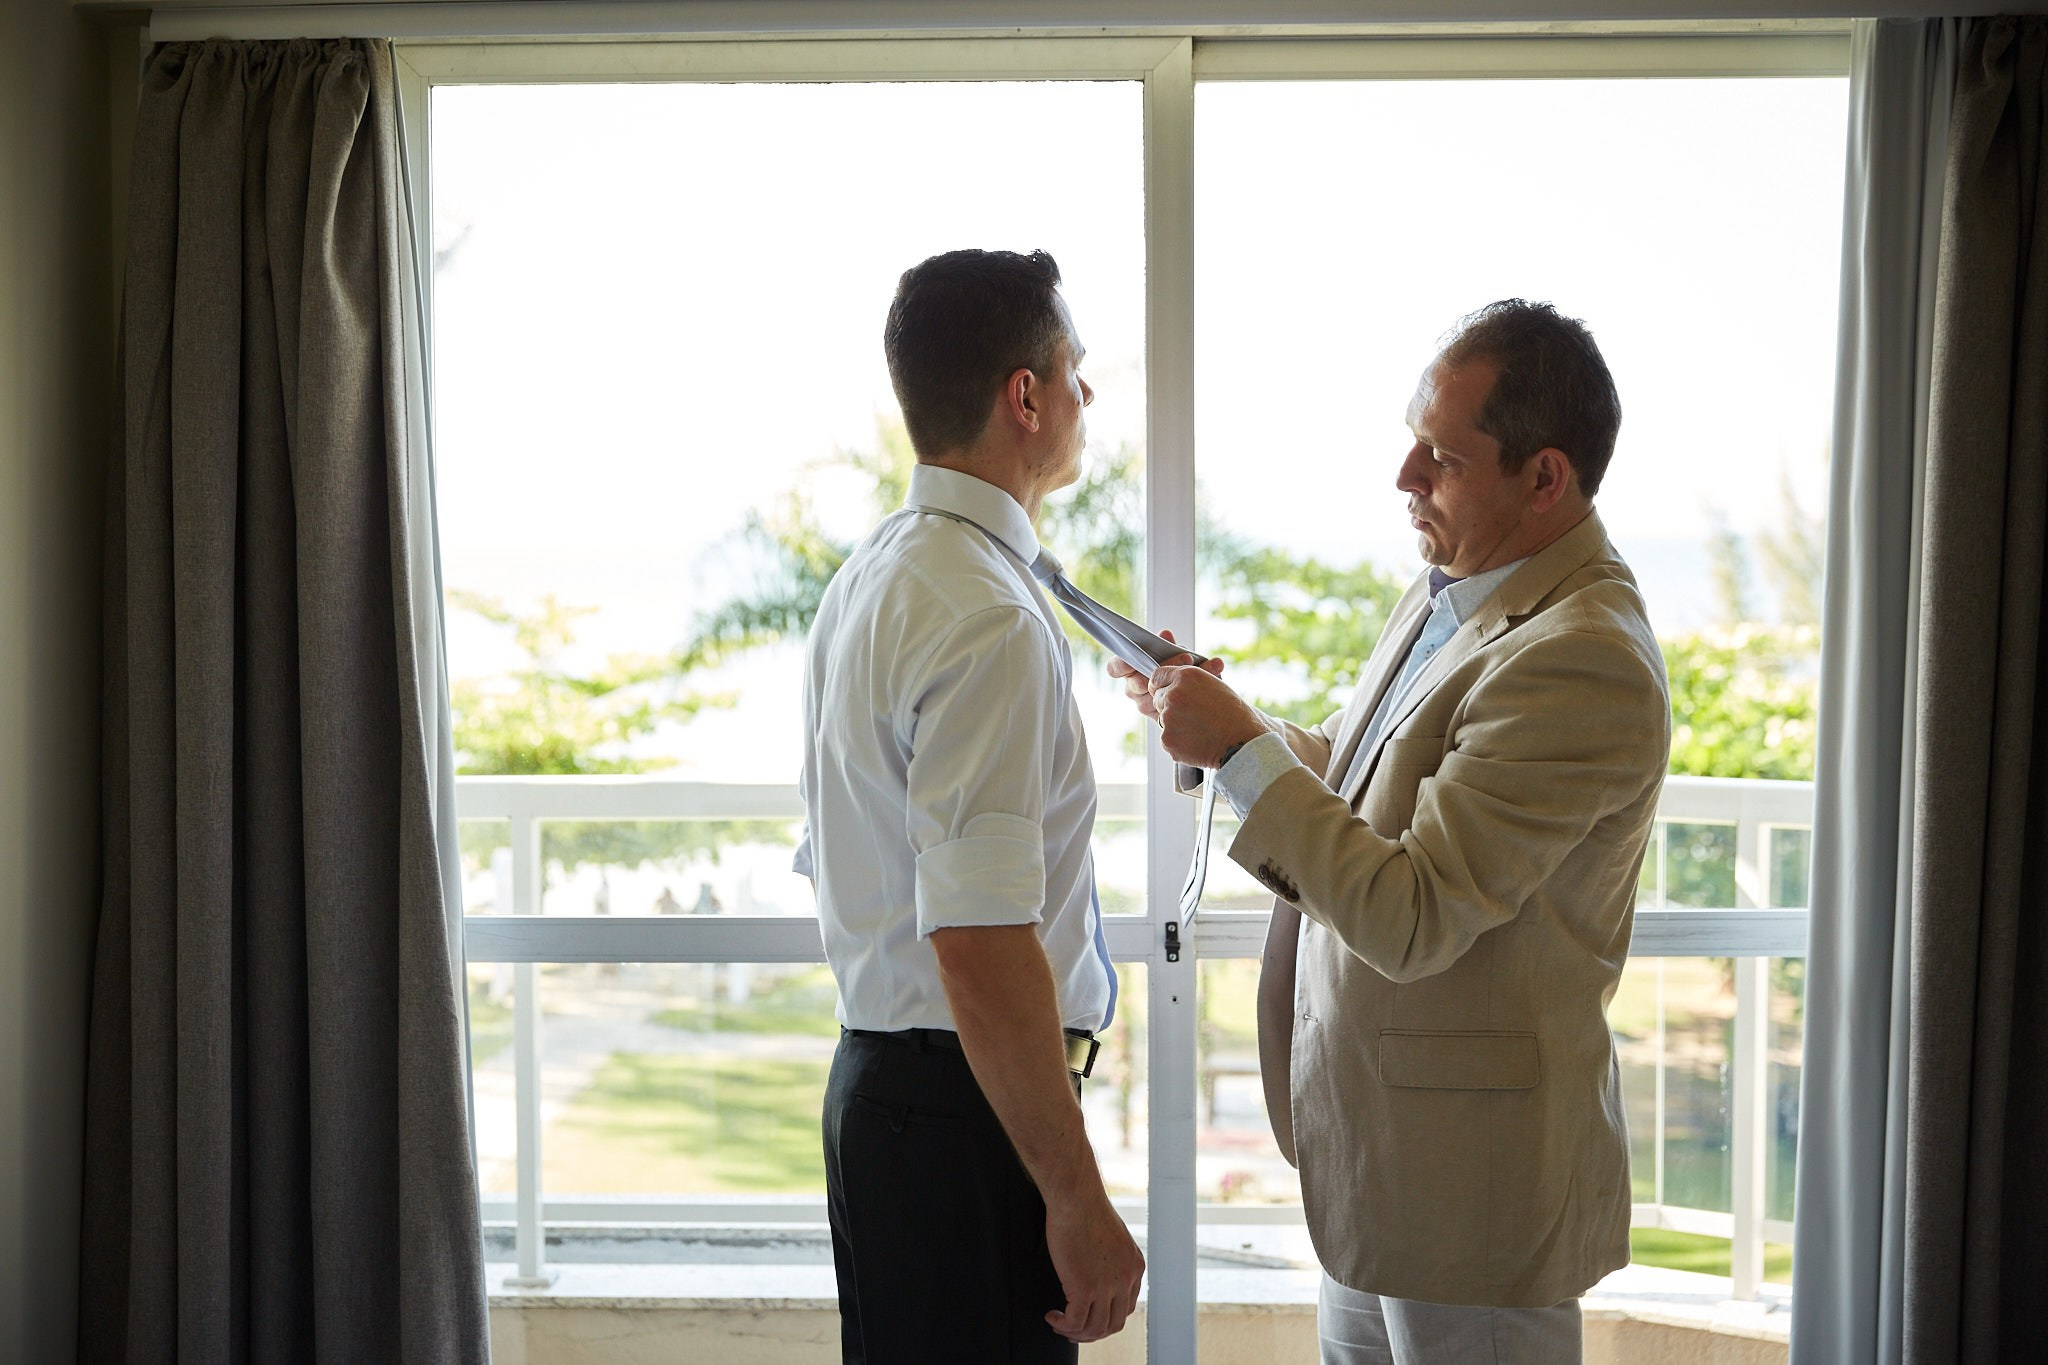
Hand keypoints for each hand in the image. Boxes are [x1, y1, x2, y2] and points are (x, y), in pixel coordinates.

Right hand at [1043, 1191, 1144, 1341]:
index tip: (1088, 1315)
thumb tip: (1095, 1271)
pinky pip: (1075, 1322)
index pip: (1126, 1307)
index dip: (1105, 1317)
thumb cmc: (1085, 1207)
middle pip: (1113, 1324)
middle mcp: (1126, 1279)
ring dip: (1075, 1332)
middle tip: (1073, 1328)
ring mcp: (1107, 1286)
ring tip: (1059, 1324)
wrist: (1076, 1197)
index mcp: (1134, 1266)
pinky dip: (1062, 1324)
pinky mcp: (1085, 1288)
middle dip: (1092, 1331)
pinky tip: (1052, 1316)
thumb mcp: (1111, 1236)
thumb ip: (1110, 1257)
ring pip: (1095, 1328)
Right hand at [1106, 628, 1222, 720]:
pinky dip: (1204, 681)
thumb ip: (1168, 646)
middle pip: (1139, 683)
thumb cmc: (1180, 669)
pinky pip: (1181, 706)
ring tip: (1209, 665)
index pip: (1116, 668)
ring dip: (1186, 678)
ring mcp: (1149, 706)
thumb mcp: (1175, 653)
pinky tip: (1218, 669)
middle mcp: (1136, 690)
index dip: (1122, 664)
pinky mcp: (1167, 719)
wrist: (1201, 696)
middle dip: (1163, 669)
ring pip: (1159, 697)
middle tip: (1186, 658)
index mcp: (1131, 672)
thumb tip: (1165, 634)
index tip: (1135, 658)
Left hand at [1149, 664, 1264, 767]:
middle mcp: (1173, 694)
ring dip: (1175, 725)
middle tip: (1193, 715)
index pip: (1157, 676)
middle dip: (1169, 706)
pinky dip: (1179, 742)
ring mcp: (1168, 718)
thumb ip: (1186, 682)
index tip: (1167, 692)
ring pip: (1162, 720)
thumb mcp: (1212, 684)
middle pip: (1157, 699)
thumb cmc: (1233, 713)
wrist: (1242, 741)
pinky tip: (1198, 741)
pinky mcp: (1168, 740)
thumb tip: (1166, 686)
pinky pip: (1167, 739)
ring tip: (1200, 729)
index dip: (1162, 685)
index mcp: (1185, 676)